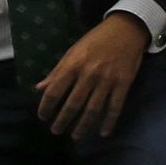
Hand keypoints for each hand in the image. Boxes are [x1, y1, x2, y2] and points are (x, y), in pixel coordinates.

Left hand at [37, 12, 148, 139]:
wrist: (126, 28)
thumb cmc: (96, 40)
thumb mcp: (73, 51)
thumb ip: (57, 71)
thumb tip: (39, 88)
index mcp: (73, 65)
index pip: (54, 92)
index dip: (46, 107)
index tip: (43, 117)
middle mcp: (89, 74)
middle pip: (72, 105)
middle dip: (62, 121)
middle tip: (56, 131)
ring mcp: (107, 80)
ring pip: (93, 110)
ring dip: (83, 126)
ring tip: (76, 136)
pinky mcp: (123, 83)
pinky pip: (115, 107)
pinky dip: (109, 122)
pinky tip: (103, 132)